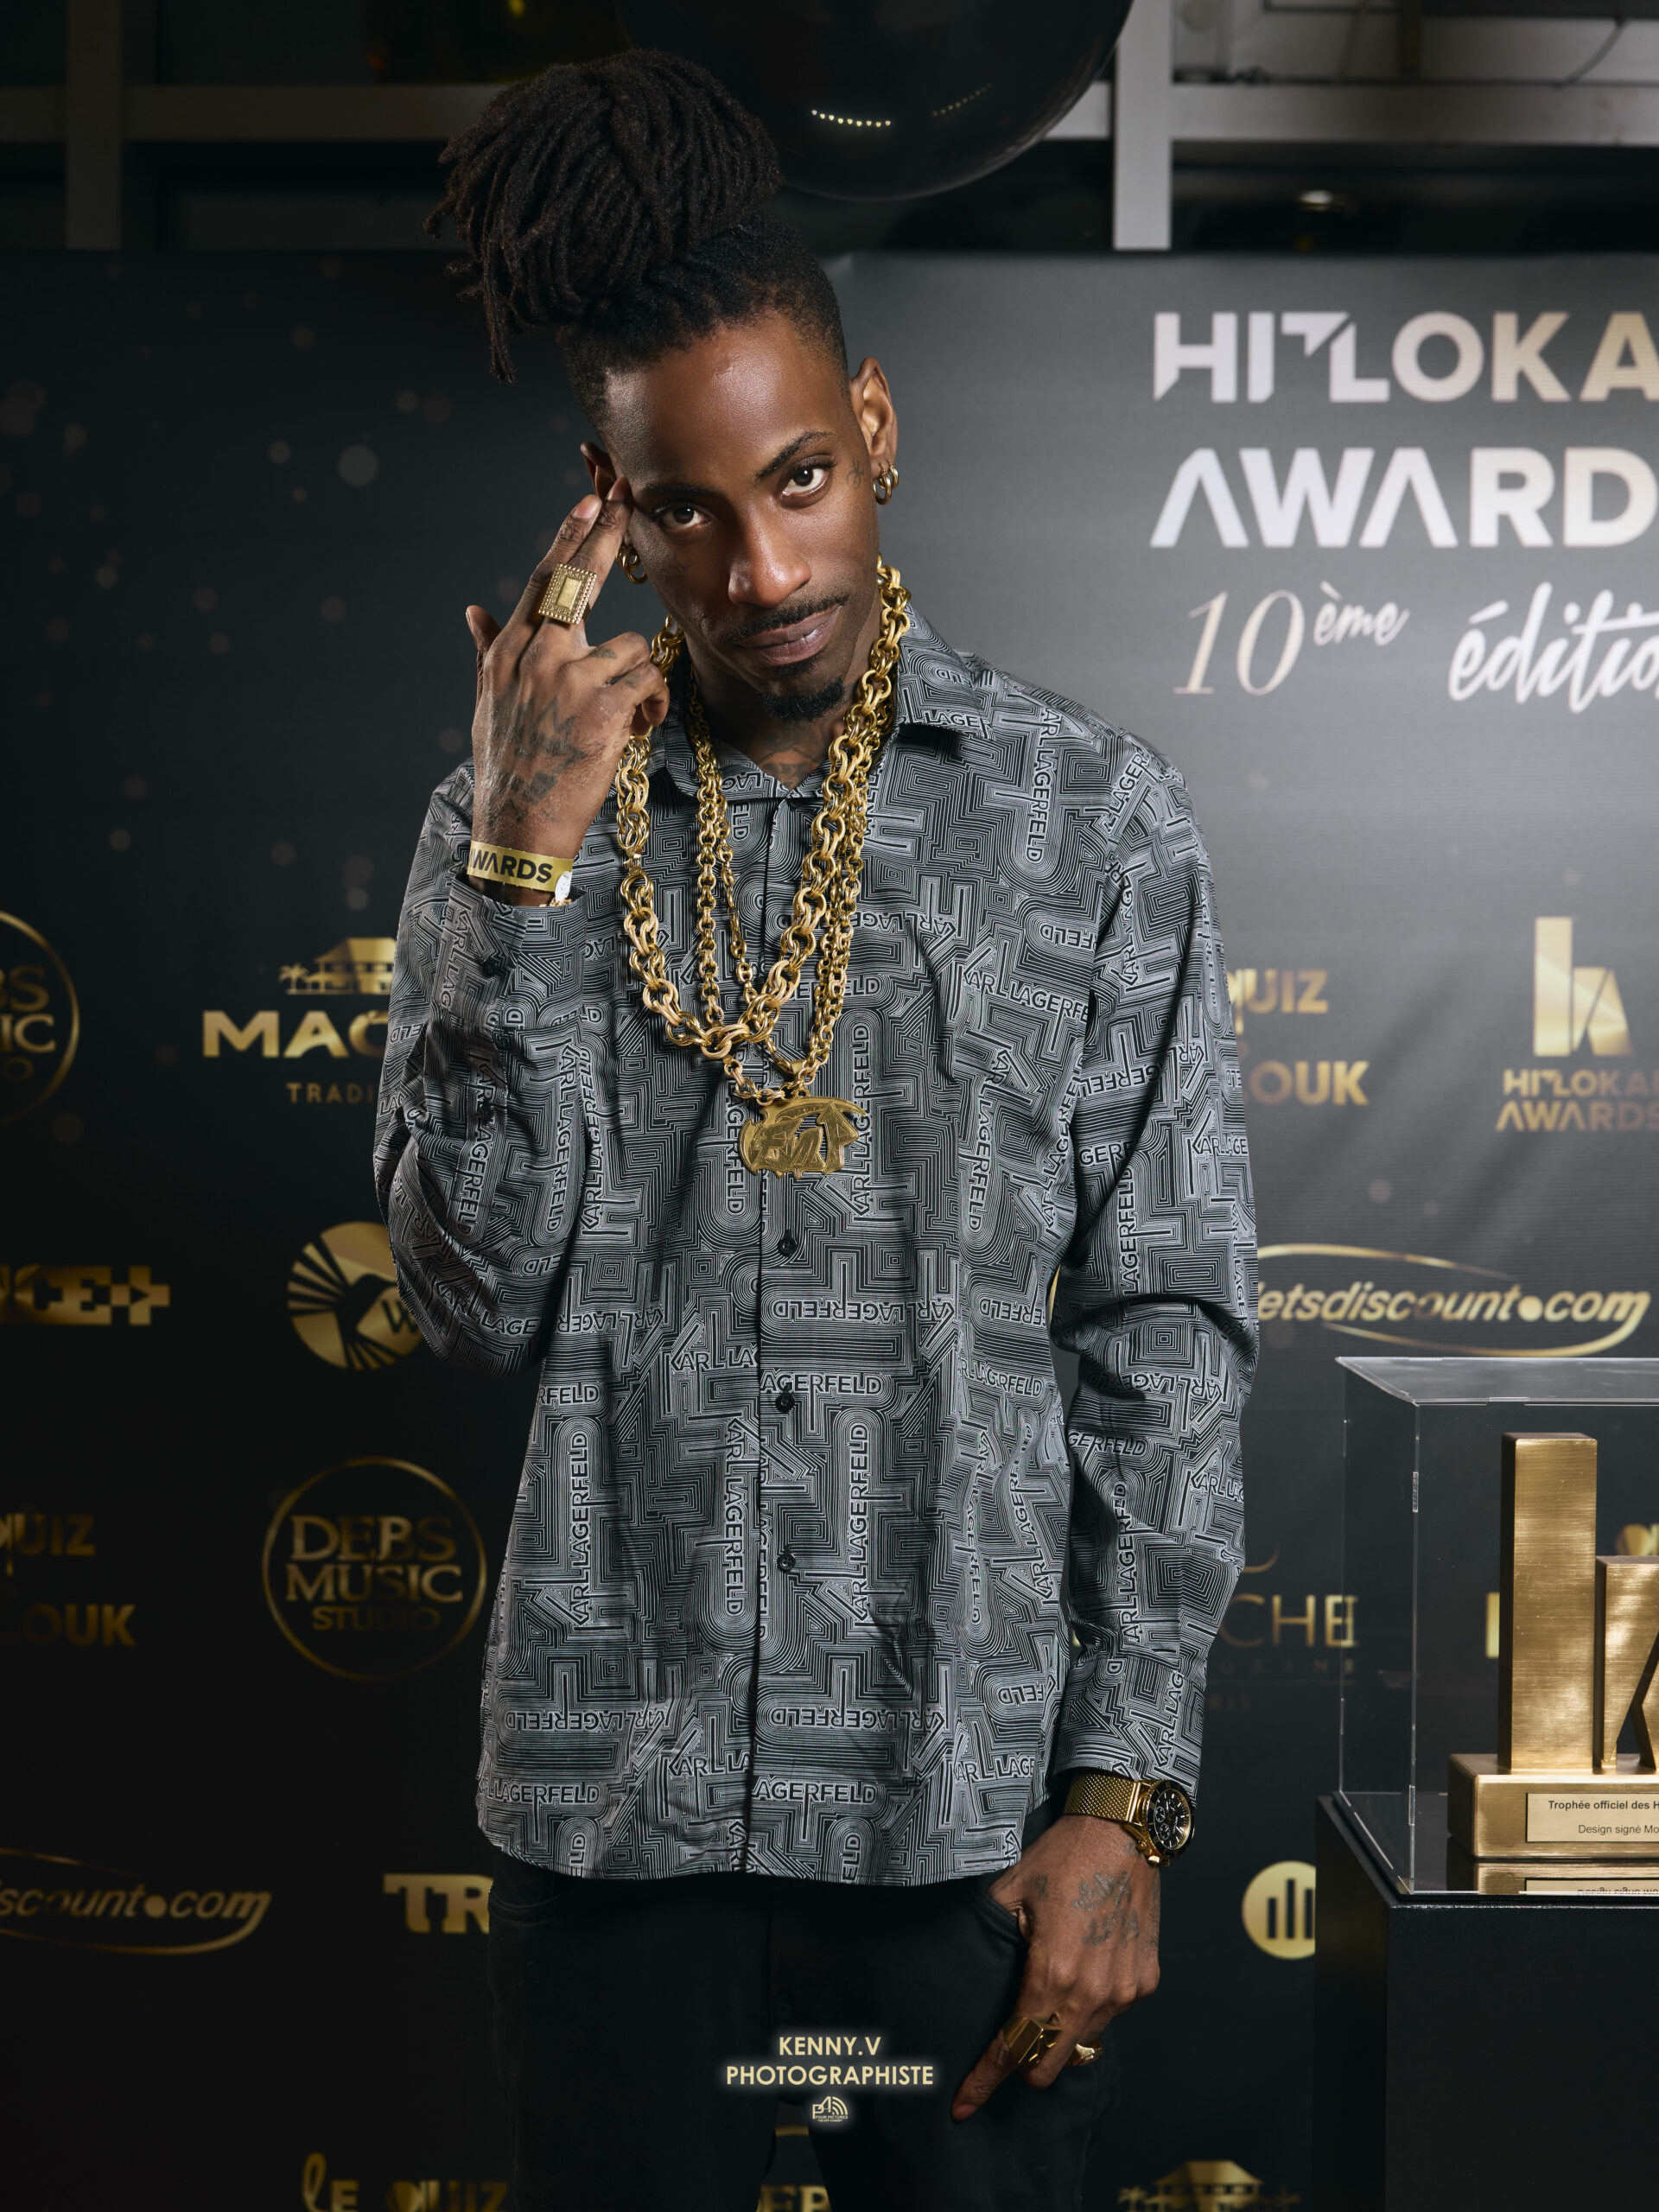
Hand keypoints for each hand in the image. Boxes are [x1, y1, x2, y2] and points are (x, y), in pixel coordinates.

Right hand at [465, 483, 669, 903]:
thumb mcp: (489, 703)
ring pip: (632, 647)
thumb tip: (473, 610)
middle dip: (605, 535)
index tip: (590, 500)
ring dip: (638, 681)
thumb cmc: (509, 767)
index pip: (543, 580)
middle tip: (625, 499)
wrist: (518, 826)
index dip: (570, 536)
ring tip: (622, 718)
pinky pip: (648, 684)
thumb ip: (488, 650)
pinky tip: (634, 730)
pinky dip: (651, 707)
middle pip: (579, 579)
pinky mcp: (602, 710)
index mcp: (509, 653)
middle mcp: (536, 657)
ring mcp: (568, 681)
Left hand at [950, 1815, 1159, 2120]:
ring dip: (1061, 2035)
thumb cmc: (1063, 1856)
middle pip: (1051, 2065)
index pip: (1014, 2047)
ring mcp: (1124, 1991)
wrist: (1124, 1831)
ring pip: (1084, 2043)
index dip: (985, 2080)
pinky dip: (1091, 2010)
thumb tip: (969, 1970)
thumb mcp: (1010, 1892)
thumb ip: (990, 1939)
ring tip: (1048, 1998)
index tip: (964, 2105)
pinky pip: (1111, 2016)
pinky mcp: (1145, 1982)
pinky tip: (1082, 1975)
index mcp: (1052, 1974)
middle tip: (1008, 2045)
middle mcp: (1092, 1993)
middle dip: (1025, 2065)